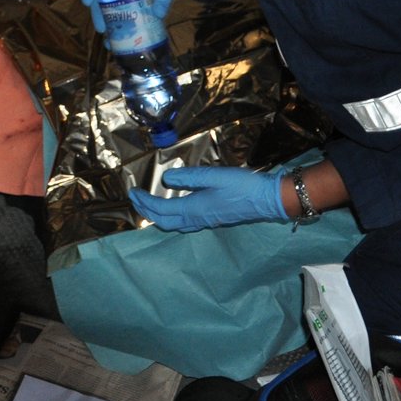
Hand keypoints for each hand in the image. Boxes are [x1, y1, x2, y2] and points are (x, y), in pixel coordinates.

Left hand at [128, 165, 287, 232]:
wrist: (267, 200)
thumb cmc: (242, 186)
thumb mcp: (214, 176)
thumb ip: (190, 177)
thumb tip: (166, 178)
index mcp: (194, 208)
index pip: (161, 209)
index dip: (145, 202)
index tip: (132, 192)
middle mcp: (197, 219)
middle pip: (165, 221)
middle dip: (147, 211)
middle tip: (135, 199)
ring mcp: (206, 221)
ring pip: (174, 224)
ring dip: (158, 215)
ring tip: (149, 204)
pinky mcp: (213, 219)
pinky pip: (185, 222)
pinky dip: (172, 217)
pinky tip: (175, 208)